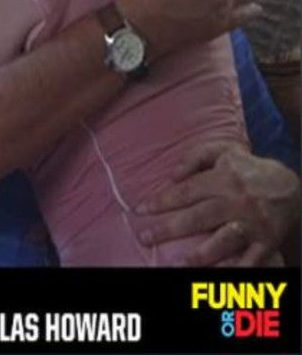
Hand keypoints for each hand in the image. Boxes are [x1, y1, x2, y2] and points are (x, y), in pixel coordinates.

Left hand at [134, 142, 298, 265]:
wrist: (290, 186)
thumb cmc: (248, 168)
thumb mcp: (222, 152)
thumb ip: (195, 157)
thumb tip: (171, 175)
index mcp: (223, 179)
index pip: (186, 191)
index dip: (161, 201)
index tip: (139, 210)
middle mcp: (236, 201)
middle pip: (198, 217)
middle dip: (169, 228)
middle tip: (145, 237)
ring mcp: (252, 224)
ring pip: (224, 240)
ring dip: (200, 254)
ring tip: (178, 263)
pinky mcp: (265, 242)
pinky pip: (250, 259)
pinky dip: (236, 269)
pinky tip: (217, 274)